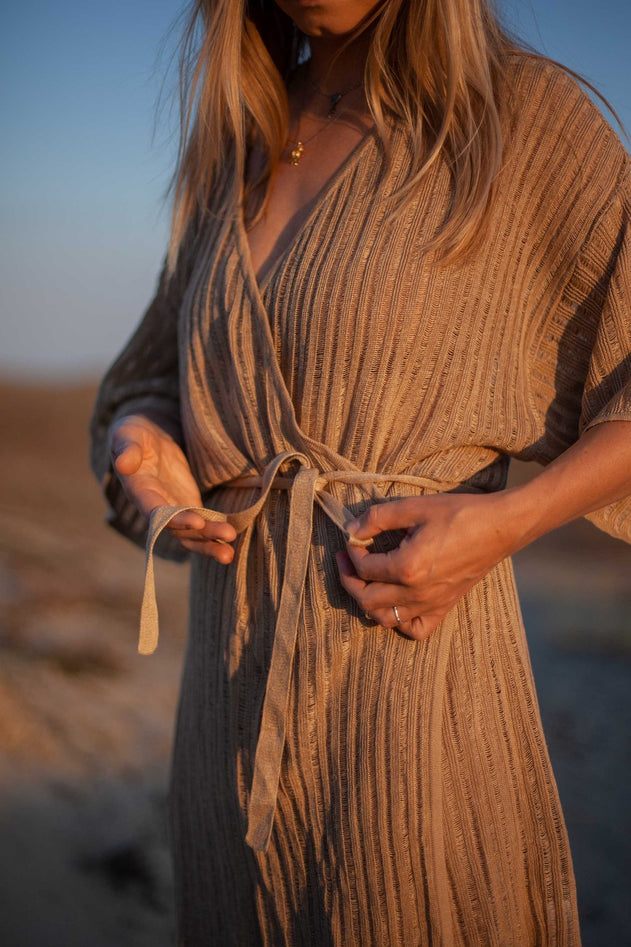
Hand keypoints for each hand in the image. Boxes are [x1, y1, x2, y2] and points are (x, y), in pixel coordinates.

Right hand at [108, 413, 235, 560]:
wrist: (148, 435)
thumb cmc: (135, 434)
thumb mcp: (127, 435)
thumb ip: (127, 449)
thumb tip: (123, 463)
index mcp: (139, 489)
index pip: (154, 510)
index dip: (173, 519)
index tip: (196, 522)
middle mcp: (156, 506)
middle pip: (177, 529)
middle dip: (200, 537)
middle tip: (225, 539)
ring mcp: (173, 508)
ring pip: (191, 534)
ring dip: (210, 543)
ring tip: (229, 555)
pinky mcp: (188, 505)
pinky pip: (201, 525)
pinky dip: (214, 535)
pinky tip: (231, 541)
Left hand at [336, 491, 517, 640]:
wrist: (500, 527)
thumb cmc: (460, 513)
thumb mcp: (414, 507)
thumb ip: (377, 518)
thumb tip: (351, 529)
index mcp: (407, 567)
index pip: (364, 568)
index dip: (352, 553)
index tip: (354, 538)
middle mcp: (417, 593)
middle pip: (367, 599)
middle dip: (349, 579)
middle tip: (345, 560)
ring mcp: (431, 604)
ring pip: (385, 618)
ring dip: (367, 602)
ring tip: (363, 581)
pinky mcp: (444, 607)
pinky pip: (415, 629)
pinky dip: (399, 623)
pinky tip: (395, 603)